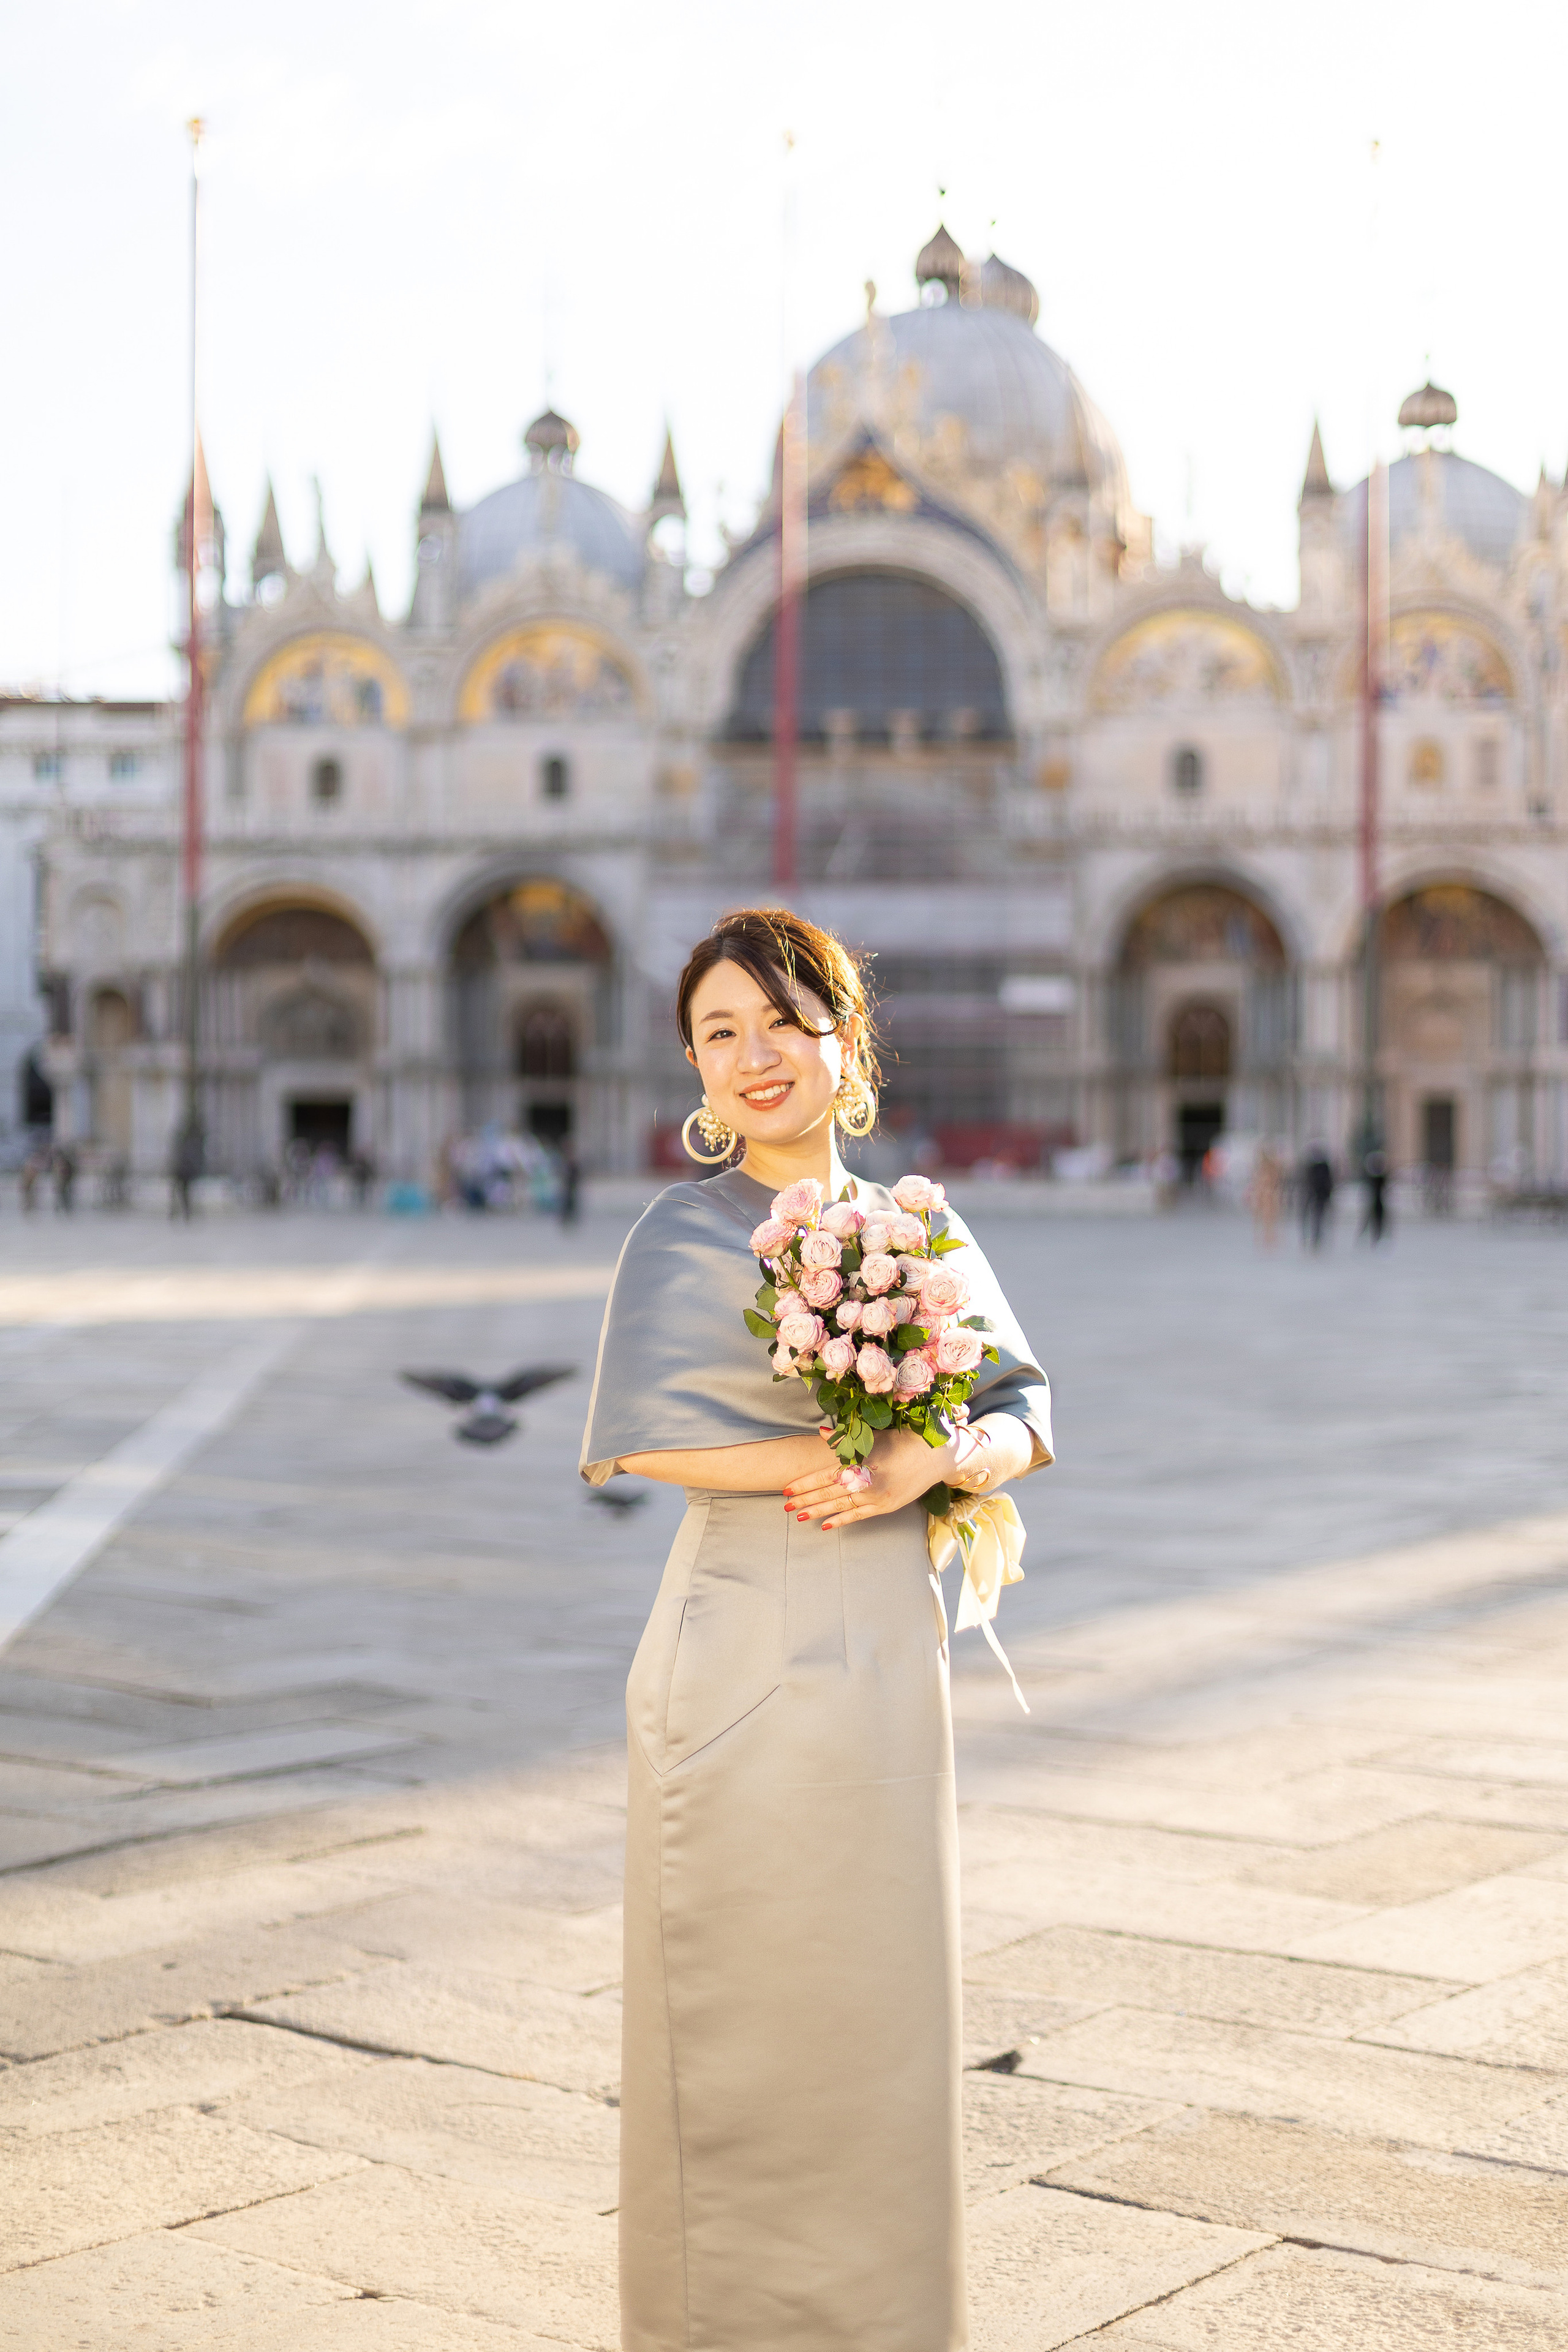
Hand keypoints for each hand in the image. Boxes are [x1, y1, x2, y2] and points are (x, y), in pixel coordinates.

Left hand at [782, 1422, 955, 1532]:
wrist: (938, 1457)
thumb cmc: (906, 1440)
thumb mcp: (877, 1435)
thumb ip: (848, 1438)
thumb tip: (822, 1433)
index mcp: (865, 1460)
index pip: (828, 1474)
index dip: (806, 1482)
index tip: (787, 1488)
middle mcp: (870, 1481)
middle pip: (830, 1492)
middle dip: (806, 1499)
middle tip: (785, 1505)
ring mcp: (878, 1497)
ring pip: (841, 1506)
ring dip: (818, 1511)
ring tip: (798, 1516)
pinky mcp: (886, 1507)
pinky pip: (858, 1516)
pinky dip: (841, 1520)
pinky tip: (825, 1525)